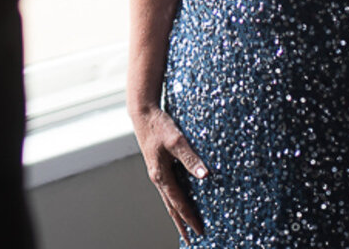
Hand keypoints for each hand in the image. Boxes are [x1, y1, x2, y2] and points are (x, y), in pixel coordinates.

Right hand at [131, 105, 207, 239]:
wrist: (142, 113)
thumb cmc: (159, 125)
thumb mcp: (177, 140)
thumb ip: (191, 158)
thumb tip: (205, 175)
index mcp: (161, 175)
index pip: (178, 203)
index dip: (190, 218)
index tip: (200, 231)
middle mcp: (157, 177)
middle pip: (171, 207)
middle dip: (181, 224)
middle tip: (191, 240)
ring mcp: (157, 172)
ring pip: (168, 199)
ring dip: (177, 214)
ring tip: (185, 226)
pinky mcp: (158, 165)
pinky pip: (167, 189)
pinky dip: (174, 200)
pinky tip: (179, 200)